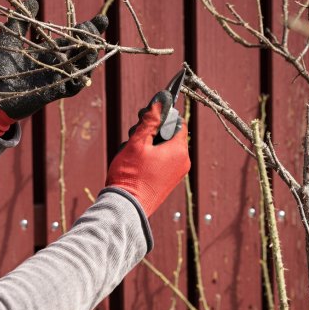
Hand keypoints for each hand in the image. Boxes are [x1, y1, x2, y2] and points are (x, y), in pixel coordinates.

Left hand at [0, 0, 107, 119]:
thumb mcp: (9, 37)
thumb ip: (21, 20)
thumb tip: (33, 1)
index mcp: (50, 51)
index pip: (75, 39)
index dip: (90, 30)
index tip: (102, 19)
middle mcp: (57, 64)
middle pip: (84, 52)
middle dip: (93, 40)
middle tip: (90, 29)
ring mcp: (57, 79)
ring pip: (84, 68)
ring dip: (90, 57)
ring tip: (91, 45)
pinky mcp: (54, 92)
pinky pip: (74, 87)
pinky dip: (81, 78)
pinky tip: (85, 67)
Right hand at [106, 91, 189, 216]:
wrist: (126, 208)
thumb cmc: (130, 176)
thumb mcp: (137, 143)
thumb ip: (150, 120)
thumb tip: (161, 101)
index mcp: (179, 150)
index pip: (178, 122)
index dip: (162, 117)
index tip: (146, 119)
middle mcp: (183, 162)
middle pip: (170, 135)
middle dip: (152, 132)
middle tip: (134, 138)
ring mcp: (177, 174)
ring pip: (165, 148)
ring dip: (149, 145)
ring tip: (132, 154)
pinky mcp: (169, 182)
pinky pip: (163, 162)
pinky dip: (150, 158)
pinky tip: (136, 164)